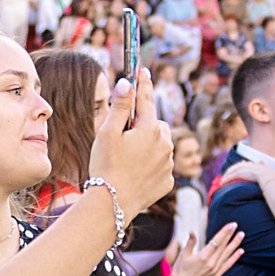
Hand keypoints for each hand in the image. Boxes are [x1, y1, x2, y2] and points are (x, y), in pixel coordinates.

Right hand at [90, 77, 173, 219]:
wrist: (112, 204)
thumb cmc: (106, 166)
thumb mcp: (108, 133)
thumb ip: (119, 107)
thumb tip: (126, 83)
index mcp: (150, 128)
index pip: (146, 99)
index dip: (143, 83)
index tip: (143, 71)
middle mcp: (165, 143)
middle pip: (156, 123)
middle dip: (144, 124)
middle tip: (125, 136)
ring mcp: (169, 163)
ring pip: (161, 144)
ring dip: (150, 145)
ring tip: (129, 158)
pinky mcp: (168, 181)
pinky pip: (162, 165)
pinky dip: (152, 165)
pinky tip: (136, 173)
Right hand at [165, 224, 242, 275]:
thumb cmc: (180, 269)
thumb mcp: (183, 254)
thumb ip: (190, 242)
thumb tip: (192, 231)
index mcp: (203, 256)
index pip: (217, 241)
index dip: (224, 232)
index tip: (231, 225)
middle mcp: (211, 263)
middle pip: (223, 246)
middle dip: (230, 235)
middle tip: (236, 226)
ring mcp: (215, 269)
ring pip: (227, 254)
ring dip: (235, 244)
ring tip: (241, 235)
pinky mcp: (217, 275)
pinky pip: (228, 264)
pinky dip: (235, 257)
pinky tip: (241, 251)